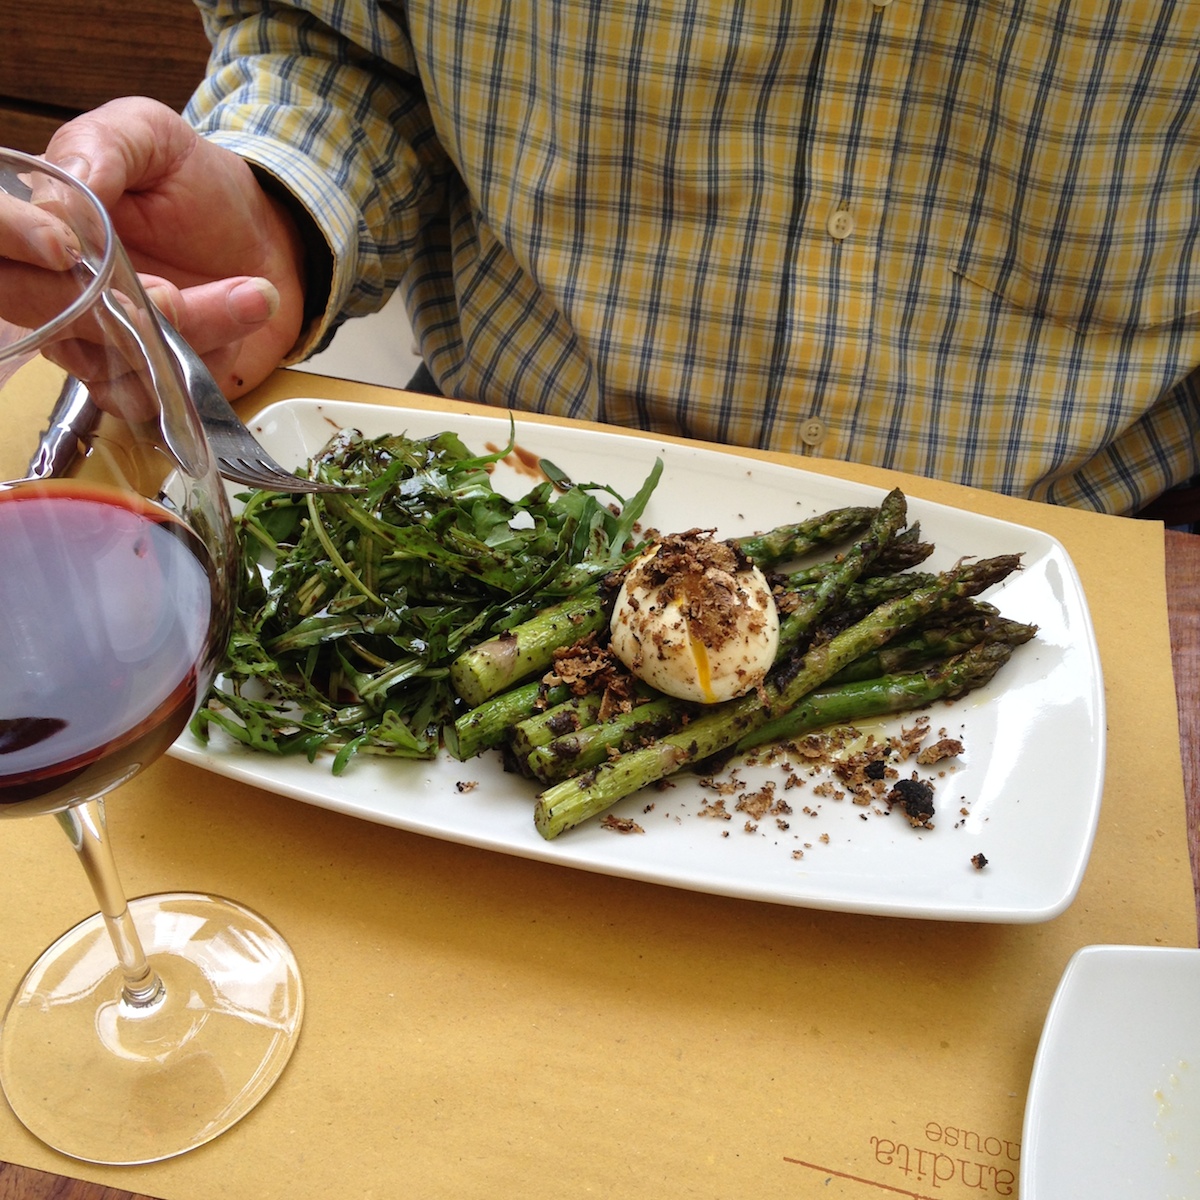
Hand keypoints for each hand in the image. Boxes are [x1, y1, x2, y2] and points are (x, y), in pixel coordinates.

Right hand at [43, 97, 309, 396]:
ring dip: (185, 330)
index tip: (66, 247)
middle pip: (34, 308)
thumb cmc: (196, 183)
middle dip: (107, 307)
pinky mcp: (135, 377)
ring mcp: (90, 338)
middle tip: (174, 292)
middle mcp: (50, 283)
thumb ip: (107, 145)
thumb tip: (71, 178)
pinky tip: (244, 314)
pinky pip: (145, 393)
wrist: (264, 237)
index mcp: (37, 219)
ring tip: (248, 292)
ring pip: (105, 357)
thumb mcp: (152, 137)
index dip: (13, 240)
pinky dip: (203, 359)